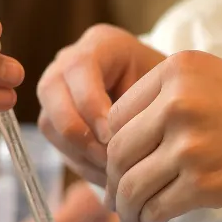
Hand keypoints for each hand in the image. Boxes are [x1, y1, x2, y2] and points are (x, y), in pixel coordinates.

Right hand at [37, 25, 164, 184]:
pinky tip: (108, 176)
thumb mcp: (164, 89)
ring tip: (111, 172)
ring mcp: (59, 90)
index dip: (91, 104)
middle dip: (78, 131)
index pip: (79, 67)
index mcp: (100, 44)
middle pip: (51, 91)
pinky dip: (82, 163)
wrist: (168, 100)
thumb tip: (113, 144)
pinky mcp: (57, 119)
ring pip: (50, 122)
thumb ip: (141, 106)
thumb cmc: (171, 91)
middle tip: (108, 158)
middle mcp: (70, 62)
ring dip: (79, 152)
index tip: (114, 136)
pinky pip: (57, 143)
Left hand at [105, 51, 221, 221]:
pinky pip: (157, 207)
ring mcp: (189, 142)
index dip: (113, 146)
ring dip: (128, 207)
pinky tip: (159, 220)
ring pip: (130, 184)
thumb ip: (175, 104)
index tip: (121, 165)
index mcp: (178, 70)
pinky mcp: (206, 182)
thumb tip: (134, 145)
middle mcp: (176, 101)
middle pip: (117, 151)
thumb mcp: (221, 84)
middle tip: (122, 199)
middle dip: (115, 181)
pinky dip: (153, 219)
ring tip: (136, 218)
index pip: (117, 114)